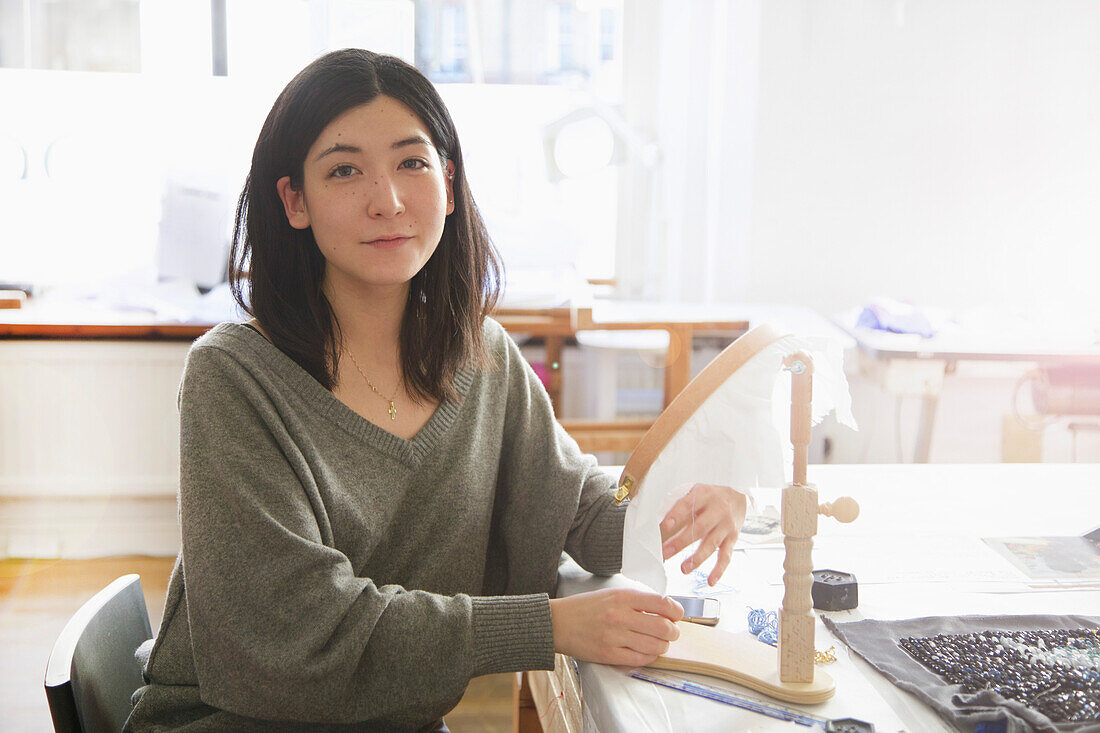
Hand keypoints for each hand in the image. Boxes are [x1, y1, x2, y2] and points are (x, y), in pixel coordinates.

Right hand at [549, 589, 683, 666]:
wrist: (558, 622)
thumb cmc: (585, 608)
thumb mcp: (611, 594)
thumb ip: (636, 600)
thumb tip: (663, 610)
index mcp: (623, 597)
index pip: (661, 603)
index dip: (676, 611)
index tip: (677, 615)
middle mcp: (620, 616)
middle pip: (663, 627)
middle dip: (673, 632)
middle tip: (672, 632)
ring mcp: (615, 636)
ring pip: (655, 646)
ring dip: (663, 646)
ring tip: (660, 643)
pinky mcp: (608, 654)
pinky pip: (639, 659)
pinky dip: (649, 657)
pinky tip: (647, 652)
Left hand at [660, 483, 746, 585]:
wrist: (739, 496)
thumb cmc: (710, 496)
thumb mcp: (696, 491)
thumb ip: (681, 505)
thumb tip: (660, 523)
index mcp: (705, 495)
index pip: (689, 504)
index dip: (677, 515)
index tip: (665, 525)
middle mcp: (718, 510)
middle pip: (699, 528)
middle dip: (681, 542)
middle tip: (665, 553)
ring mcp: (726, 526)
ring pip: (711, 544)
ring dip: (697, 559)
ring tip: (683, 569)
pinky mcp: (733, 539)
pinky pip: (726, 556)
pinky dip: (719, 570)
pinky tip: (710, 580)